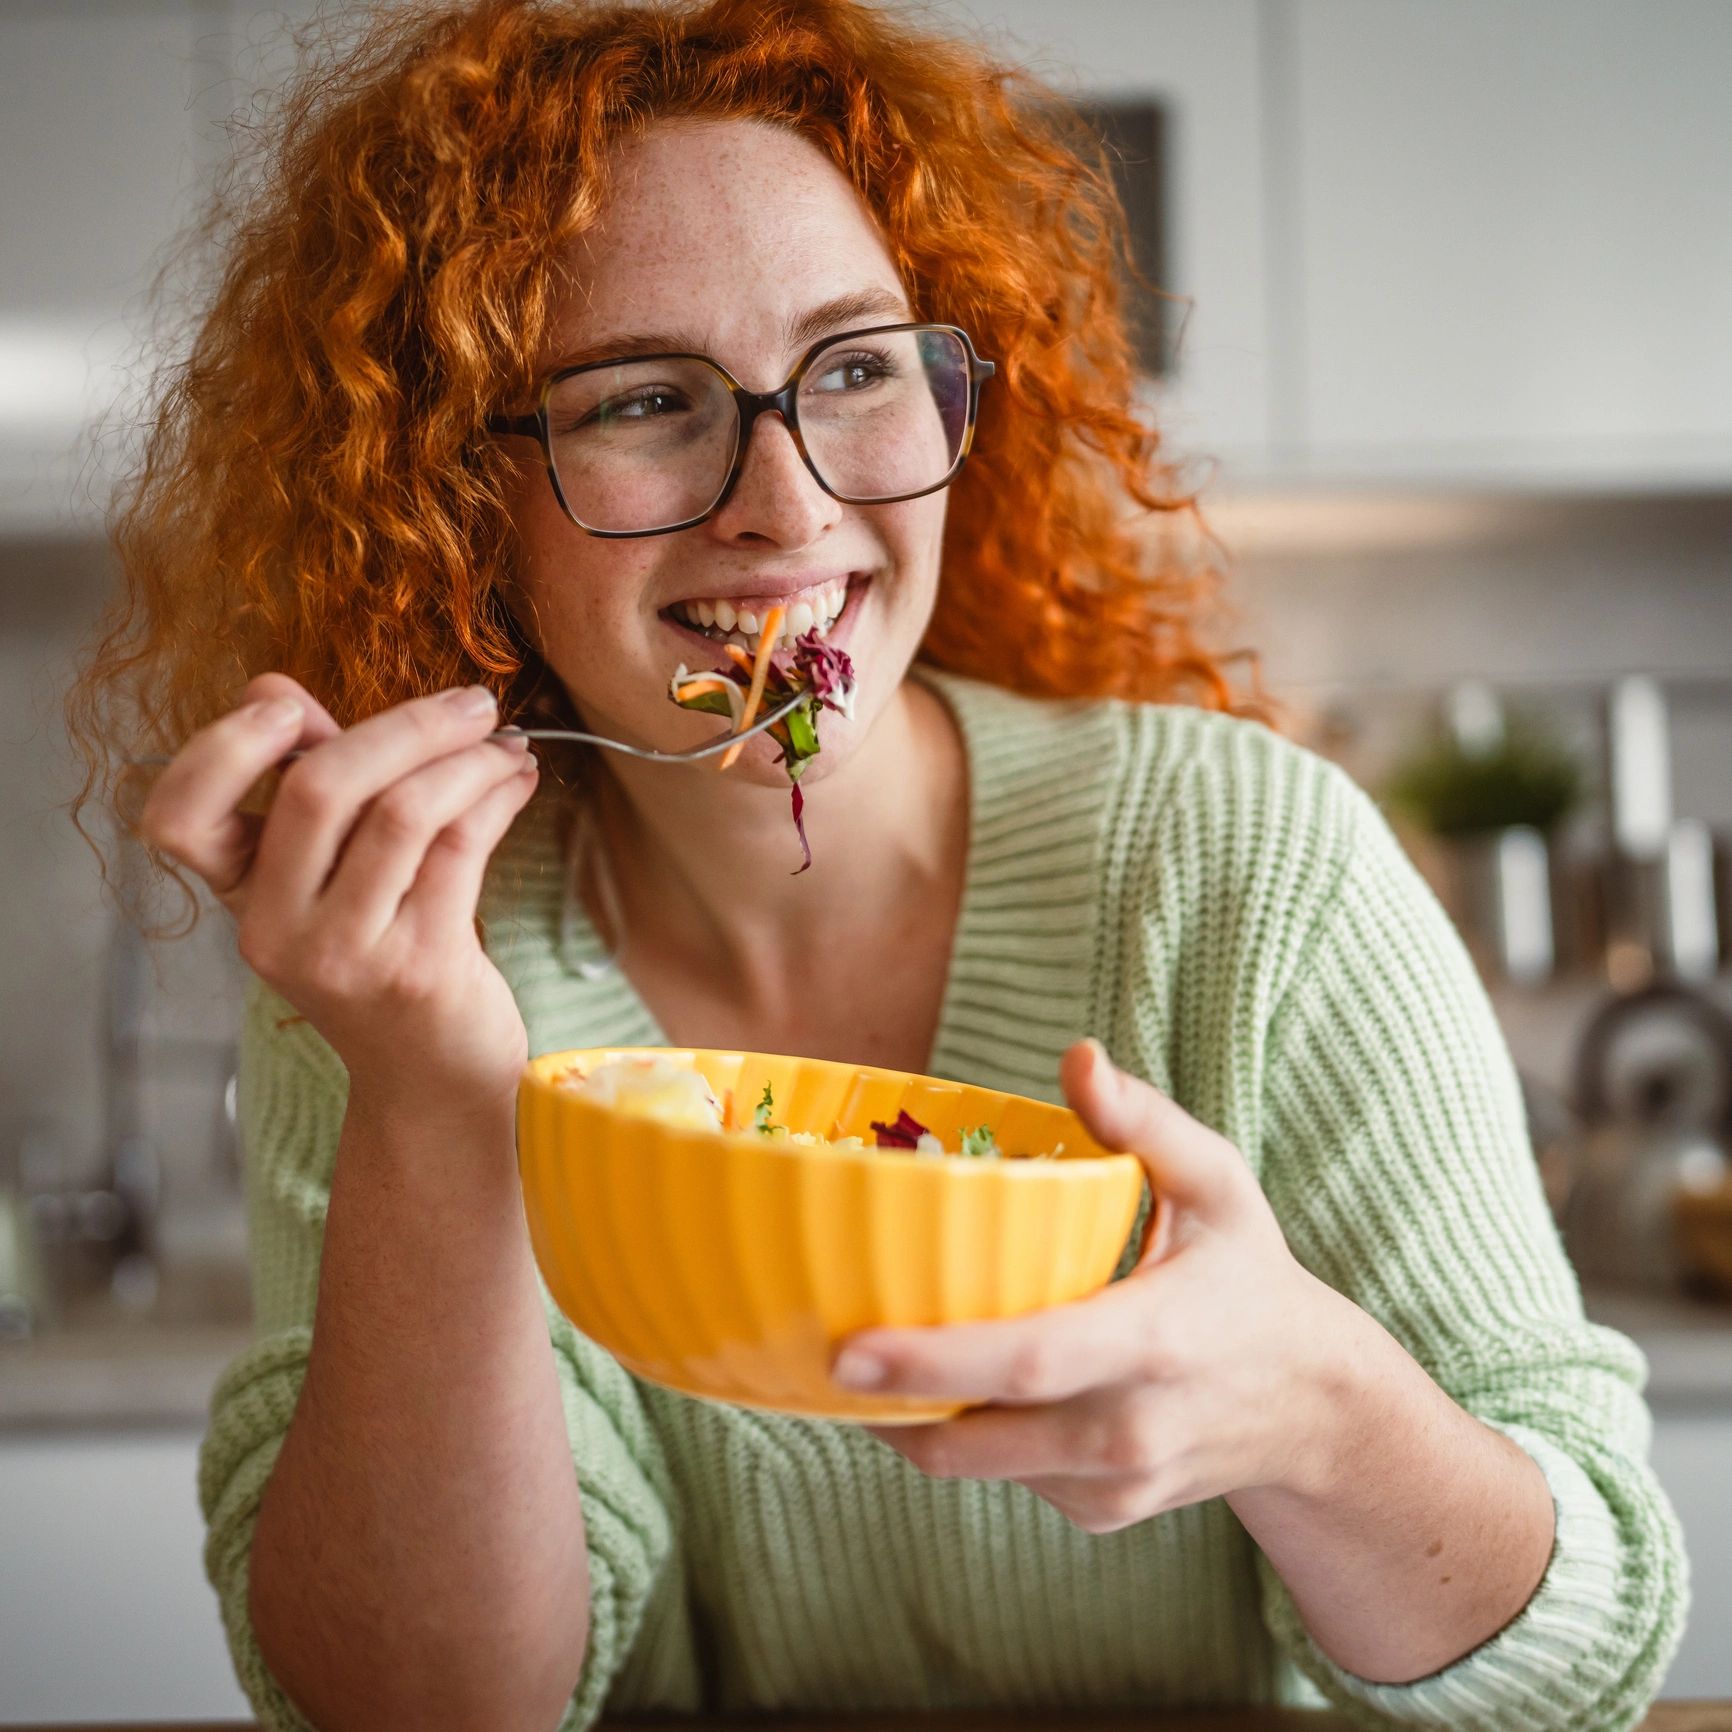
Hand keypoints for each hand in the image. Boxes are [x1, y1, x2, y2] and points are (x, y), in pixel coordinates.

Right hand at [137, 672, 540, 1123]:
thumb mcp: (330, 882)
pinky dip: (496, 798)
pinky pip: (460, 847)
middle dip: (406, 726)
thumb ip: (310, 786)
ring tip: (506, 745)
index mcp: (241, 899)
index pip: (178, 821)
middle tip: (471, 703)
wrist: (431, 1080)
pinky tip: (516, 781)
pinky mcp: (421, 967)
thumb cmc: (384, 959)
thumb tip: (277, 689)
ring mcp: (347, 953)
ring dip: (469, 760)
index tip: (286, 706)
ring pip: (404, 811)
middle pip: (317, 789)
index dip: (218, 749)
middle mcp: (279, 930)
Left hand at [832, 1039, 1377, 1532]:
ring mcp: (1114, 1485)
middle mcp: (1130, 1428)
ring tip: (865, 1359)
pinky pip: (1009, 1477)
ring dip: (913, 1421)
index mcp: (1153, 1342)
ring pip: (980, 1466)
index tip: (847, 1350)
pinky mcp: (1101, 1512)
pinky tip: (952, 1385)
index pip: (1029, 1362)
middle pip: (981, 1437)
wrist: (1314, 1409)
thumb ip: (1146, 1122)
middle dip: (887, 1407)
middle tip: (811, 1357)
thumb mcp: (1219, 1185)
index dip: (934, 1361)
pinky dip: (967, 1435)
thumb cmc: (1249, 1276)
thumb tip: (1076, 1057)